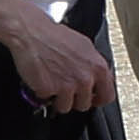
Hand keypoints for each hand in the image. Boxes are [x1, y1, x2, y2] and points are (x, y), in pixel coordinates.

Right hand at [1, 7, 116, 111]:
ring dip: (58, 99)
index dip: (98, 99)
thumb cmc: (54, 36)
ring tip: (52, 83)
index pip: (107, 96)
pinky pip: (46, 101)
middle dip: (74, 99)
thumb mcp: (84, 46)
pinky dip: (42, 93)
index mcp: (98, 67)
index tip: (92, 99)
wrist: (31, 32)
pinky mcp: (49, 90)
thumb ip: (92, 66)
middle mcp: (85, 78)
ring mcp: (67, 85)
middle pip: (85, 104)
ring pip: (66, 107)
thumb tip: (96, 79)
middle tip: (65, 88)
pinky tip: (42, 79)